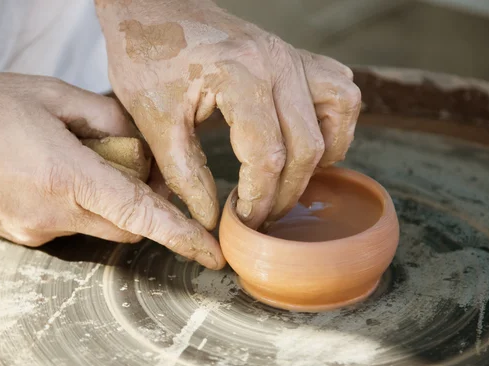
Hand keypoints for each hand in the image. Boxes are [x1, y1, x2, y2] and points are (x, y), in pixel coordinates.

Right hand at [0, 73, 224, 268]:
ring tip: (88, 160)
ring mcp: (40, 231)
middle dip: (147, 205)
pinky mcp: (28, 236)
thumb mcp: (48, 95)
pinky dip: (84, 204)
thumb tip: (137, 139)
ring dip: (112, 201)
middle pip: (128, 224)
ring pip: (102, 225)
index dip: (181, 235)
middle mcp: (57, 214)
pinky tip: (60, 173)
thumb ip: (103, 116)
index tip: (211, 255)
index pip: (140, 214)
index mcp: (66, 177)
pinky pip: (74, 225)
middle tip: (140, 168)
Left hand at [96, 0, 360, 229]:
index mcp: (237, 75)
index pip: (267, 155)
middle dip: (287, 192)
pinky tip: (308, 142)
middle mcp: (276, 62)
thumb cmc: (148, 57)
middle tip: (262, 215)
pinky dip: (335, 123)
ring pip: (340, 112)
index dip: (259, 199)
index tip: (244, 220)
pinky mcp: (295, 55)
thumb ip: (184, 174)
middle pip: (306, 145)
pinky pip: (340, 90)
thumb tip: (211, 220)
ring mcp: (291, 55)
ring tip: (290, 181)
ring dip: (322, 157)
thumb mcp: (154, 120)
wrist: (156, 9)